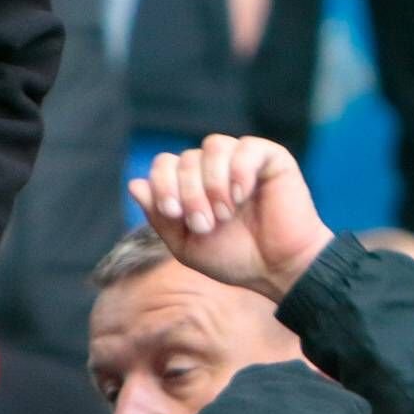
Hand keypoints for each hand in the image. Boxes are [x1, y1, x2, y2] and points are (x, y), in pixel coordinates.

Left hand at [130, 135, 335, 304]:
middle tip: (206, 224)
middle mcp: (216, 168)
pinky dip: (239, 172)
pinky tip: (243, 196)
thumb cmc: (235, 257)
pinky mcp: (272, 158)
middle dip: (190, 193)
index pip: (165, 163)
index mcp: (194, 185)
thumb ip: (159, 216)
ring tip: (225, 213)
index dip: (162, 184)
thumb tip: (135, 183)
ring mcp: (244, 160)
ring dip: (213, 183)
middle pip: (186, 158)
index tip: (174, 214)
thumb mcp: (185, 244)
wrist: (279, 267)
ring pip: (213, 146)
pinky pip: (246, 147)